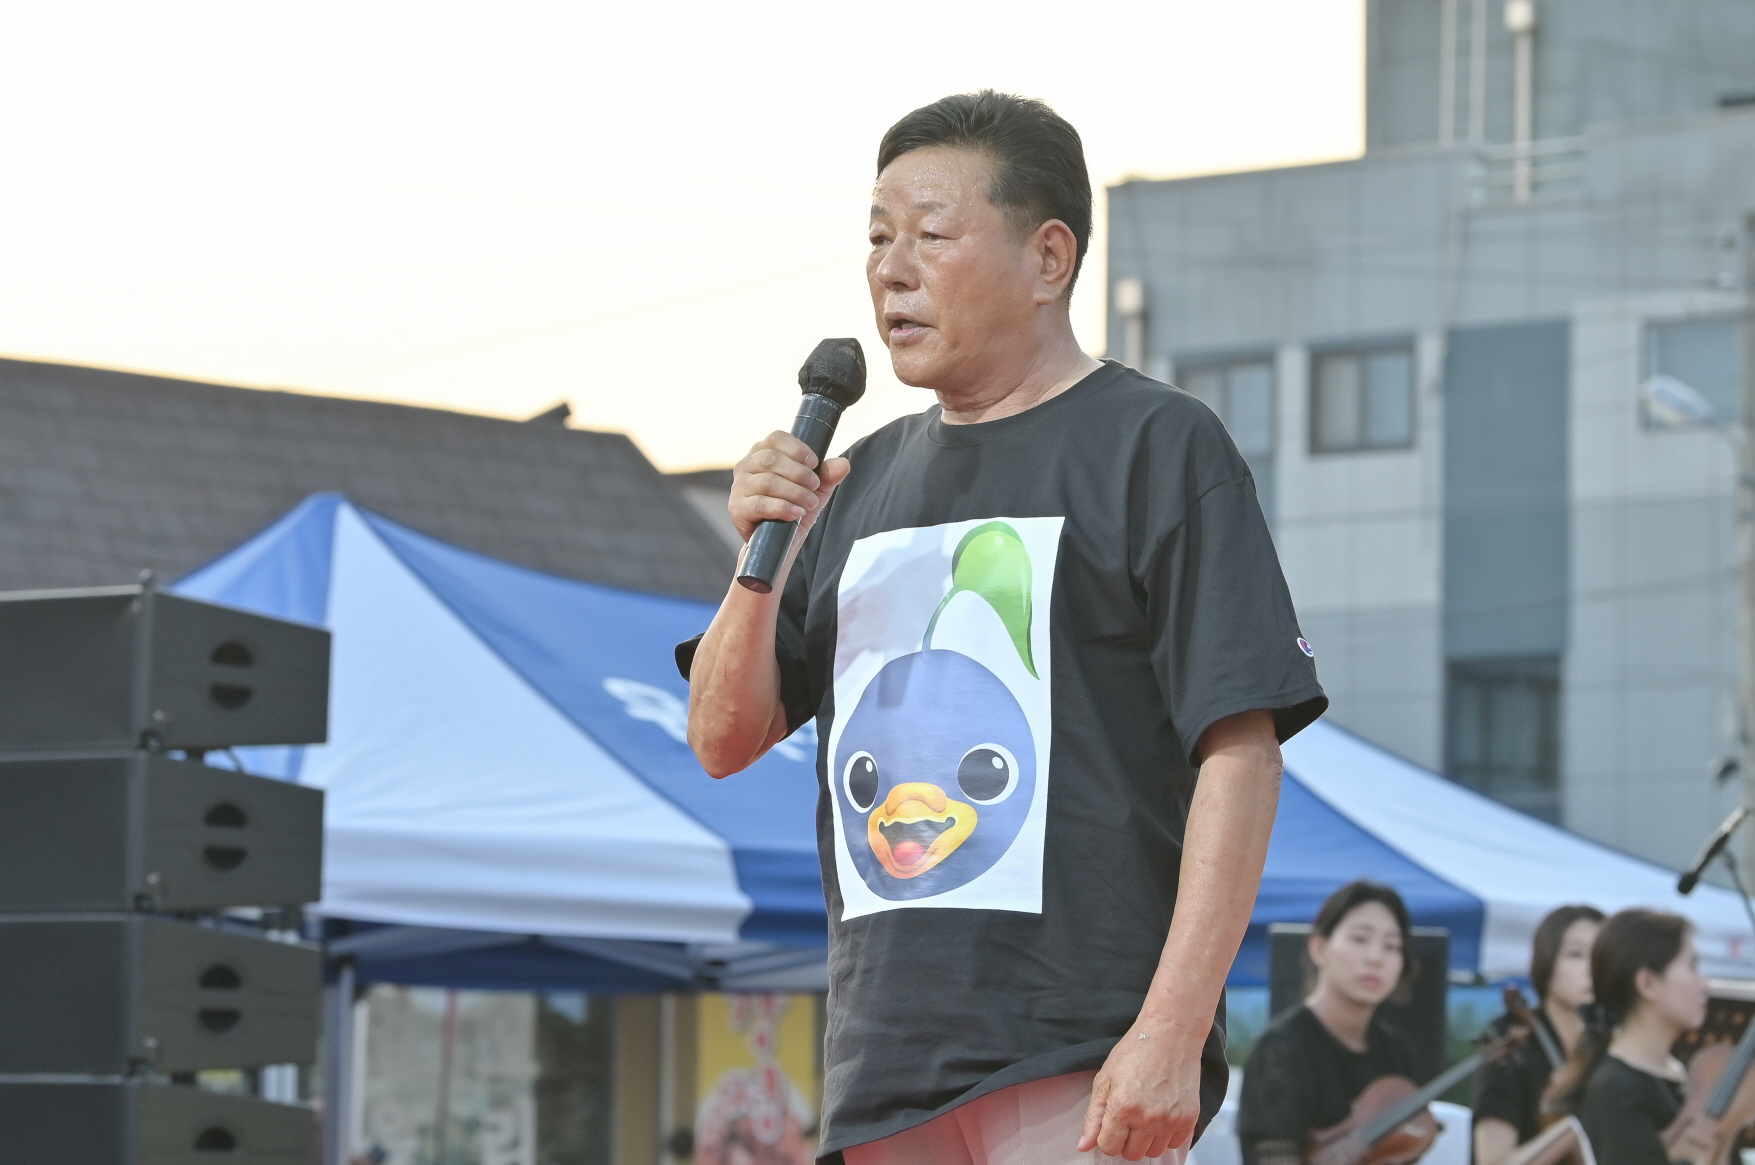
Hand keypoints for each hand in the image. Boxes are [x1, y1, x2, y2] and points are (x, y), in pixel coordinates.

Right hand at [729, 431, 849, 545]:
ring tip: (809, 503)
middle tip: (814, 487)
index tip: (814, 463)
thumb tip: (843, 464)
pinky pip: (759, 504)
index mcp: (763, 453)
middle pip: (770, 459)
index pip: (776, 438)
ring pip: (767, 482)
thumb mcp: (816, 491)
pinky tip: (796, 513)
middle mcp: (747, 466)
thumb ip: (828, 475)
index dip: (797, 448)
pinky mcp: (737, 508)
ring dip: (794, 492)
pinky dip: (782, 507)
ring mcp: (739, 487)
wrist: (780, 544)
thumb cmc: (794, 509)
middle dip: (799, 473)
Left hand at [1077, 1022, 1202, 1160]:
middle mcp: (1147, 1119)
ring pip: (1153, 1153)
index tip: (1111, 1124)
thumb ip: (1093, 1116)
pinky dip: (1167, 1136)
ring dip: (1146, 1140)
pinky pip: (1175, 1145)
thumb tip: (1083, 1146)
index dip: (1107, 1137)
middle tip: (1128, 1119)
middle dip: (1126, 1141)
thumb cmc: (1135, 1052)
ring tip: (1146, 1116)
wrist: (1170, 1035)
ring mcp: (1170, 1120)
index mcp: (1122, 1108)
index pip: (1109, 1147)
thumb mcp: (1105, 1079)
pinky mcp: (1189, 1119)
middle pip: (1132, 1154)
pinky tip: (1162, 1116)